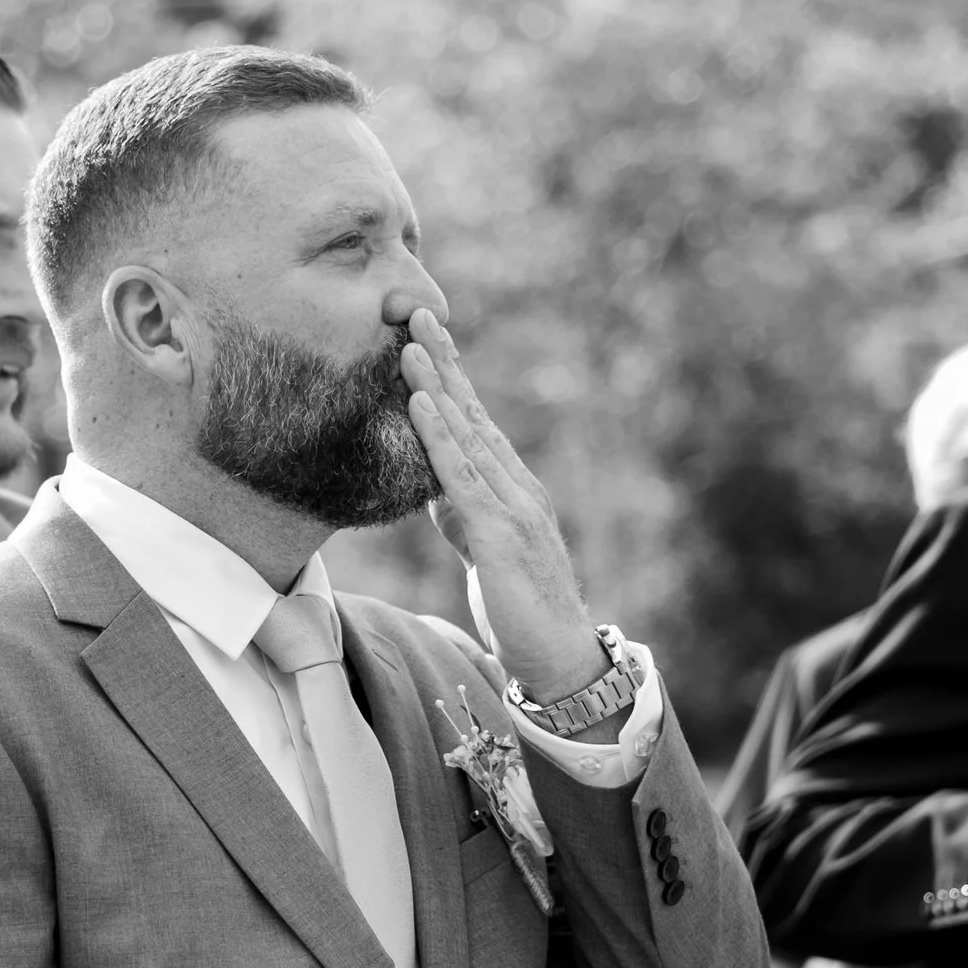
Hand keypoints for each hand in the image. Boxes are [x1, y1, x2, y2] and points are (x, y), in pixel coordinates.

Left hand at [399, 311, 605, 706]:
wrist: (560, 657)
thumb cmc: (521, 607)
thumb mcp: (481, 548)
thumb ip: (461, 512)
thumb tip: (431, 484)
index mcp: (511, 487)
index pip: (475, 421)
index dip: (450, 376)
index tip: (424, 334)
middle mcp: (516, 485)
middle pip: (472, 412)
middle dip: (443, 360)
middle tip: (416, 310)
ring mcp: (512, 505)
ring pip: (466, 433)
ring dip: (435, 383)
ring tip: (408, 341)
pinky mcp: (502, 532)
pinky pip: (461, 474)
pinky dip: (438, 434)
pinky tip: (419, 402)